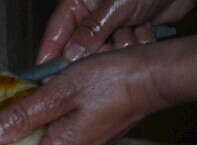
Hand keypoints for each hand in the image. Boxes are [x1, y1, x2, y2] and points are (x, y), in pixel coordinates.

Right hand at [38, 0, 195, 63]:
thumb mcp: (116, 4)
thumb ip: (91, 31)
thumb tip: (70, 58)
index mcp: (76, 5)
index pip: (54, 38)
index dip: (50, 61)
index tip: (50, 83)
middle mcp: (88, 18)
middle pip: (79, 52)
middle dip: (99, 53)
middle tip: (113, 45)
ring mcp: (108, 28)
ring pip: (104, 56)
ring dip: (123, 46)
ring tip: (136, 28)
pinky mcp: (127, 36)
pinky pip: (124, 55)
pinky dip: (137, 46)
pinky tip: (146, 29)